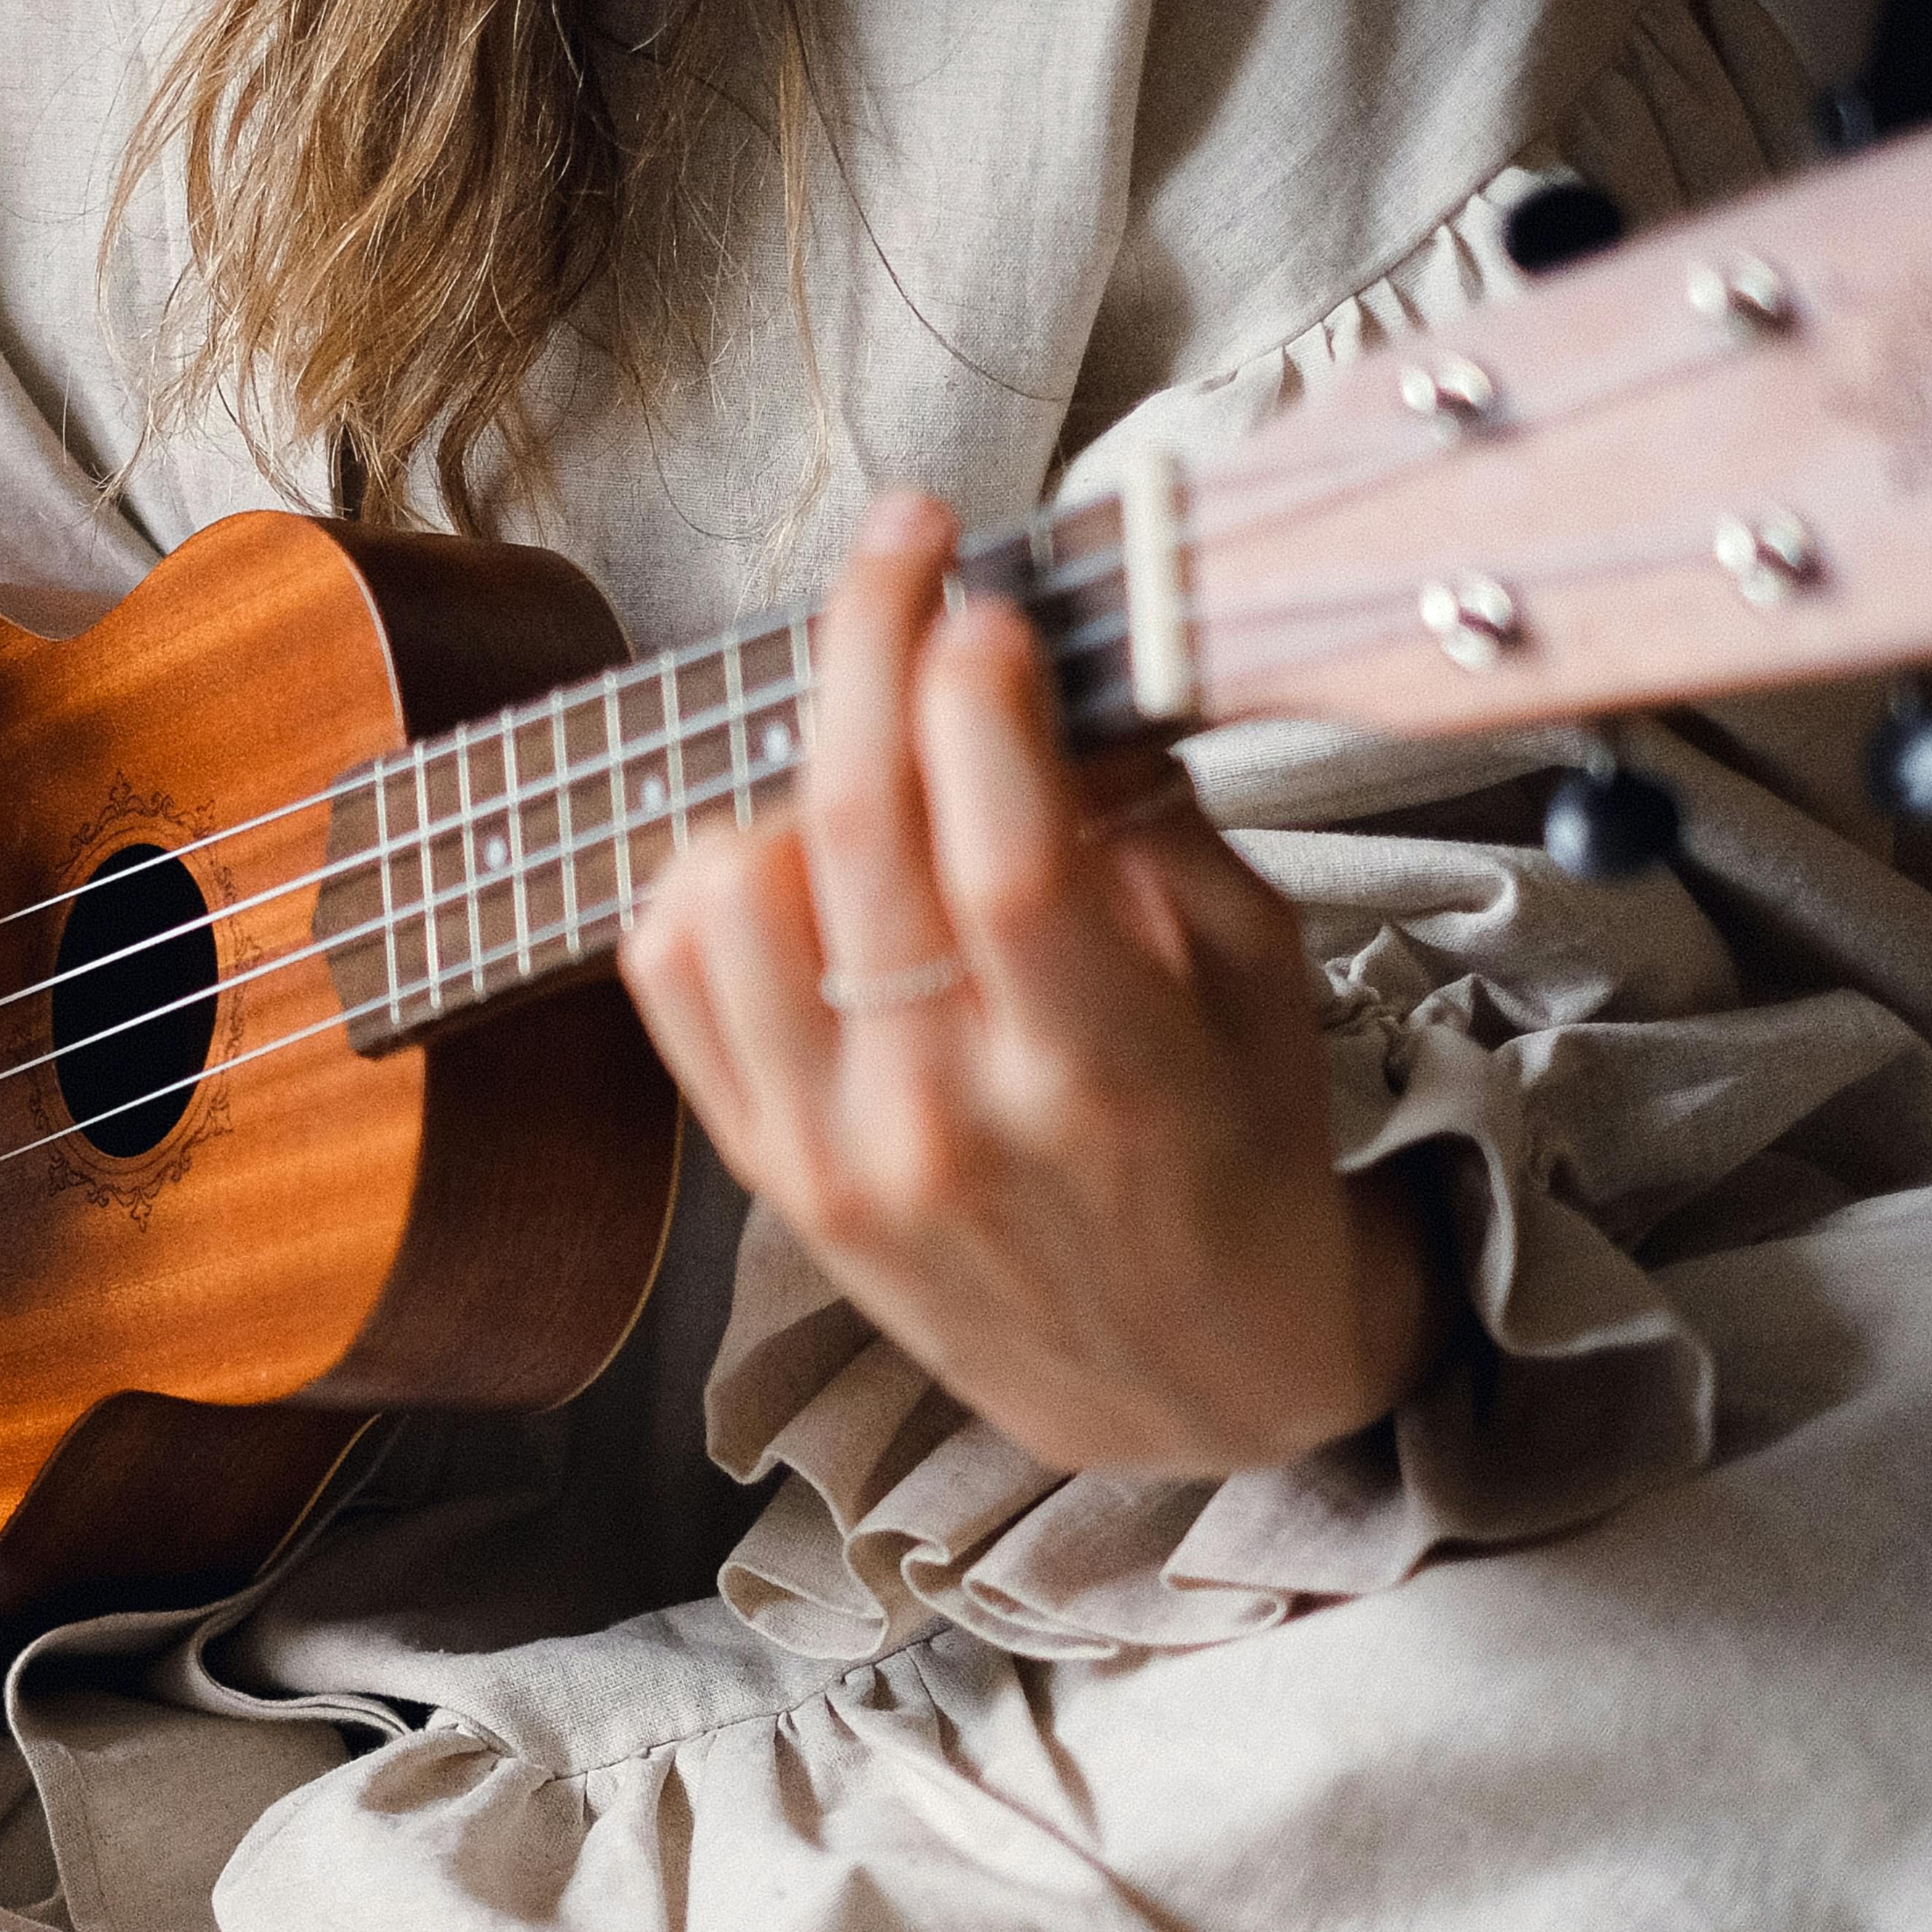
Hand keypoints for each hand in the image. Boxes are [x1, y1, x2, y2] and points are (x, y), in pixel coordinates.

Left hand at [619, 492, 1444, 1477]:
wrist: (1184, 1381)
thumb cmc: (1235, 1162)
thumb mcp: (1261, 988)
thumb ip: (1168, 835)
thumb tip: (1068, 682)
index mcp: (1102, 1079)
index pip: (1004, 857)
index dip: (978, 695)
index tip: (985, 597)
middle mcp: (949, 1123)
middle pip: (855, 834)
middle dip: (869, 643)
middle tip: (903, 551)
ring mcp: (835, 1157)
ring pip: (733, 893)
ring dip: (787, 774)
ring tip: (864, 748)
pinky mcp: (764, 1174)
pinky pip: (669, 978)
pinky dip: (707, 876)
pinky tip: (784, 844)